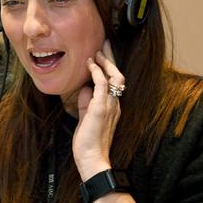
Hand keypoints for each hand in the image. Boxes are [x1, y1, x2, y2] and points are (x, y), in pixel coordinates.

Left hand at [72, 40, 123, 180]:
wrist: (92, 159)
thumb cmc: (88, 142)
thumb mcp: (86, 117)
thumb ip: (86, 103)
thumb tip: (84, 89)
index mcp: (113, 106)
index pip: (114, 82)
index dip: (109, 67)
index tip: (102, 54)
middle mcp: (115, 104)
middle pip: (118, 75)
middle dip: (111, 58)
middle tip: (105, 44)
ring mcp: (111, 105)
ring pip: (114, 77)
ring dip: (105, 62)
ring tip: (98, 51)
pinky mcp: (102, 108)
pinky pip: (102, 85)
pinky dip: (96, 72)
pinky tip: (90, 64)